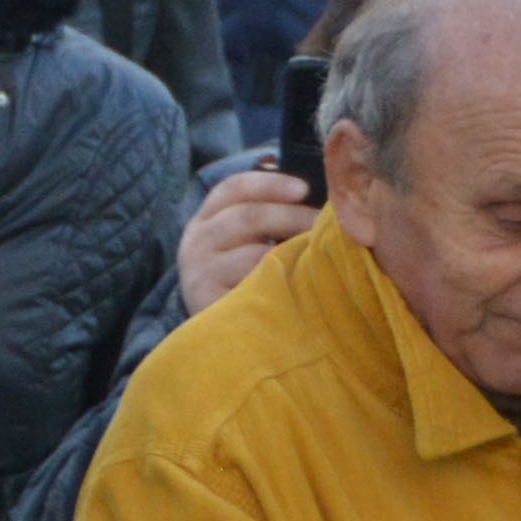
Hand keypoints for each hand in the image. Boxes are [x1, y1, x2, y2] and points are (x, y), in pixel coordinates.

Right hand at [181, 164, 321, 316]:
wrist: (216, 337)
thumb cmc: (242, 279)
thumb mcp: (245, 243)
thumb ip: (268, 216)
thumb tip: (316, 191)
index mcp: (207, 219)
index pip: (233, 188)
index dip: (270, 184)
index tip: (304, 189)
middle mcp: (196, 242)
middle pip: (247, 217)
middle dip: (291, 217)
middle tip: (324, 226)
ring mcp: (199, 273)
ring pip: (254, 256)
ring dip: (291, 254)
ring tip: (320, 258)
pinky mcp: (207, 303)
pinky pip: (253, 290)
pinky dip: (280, 286)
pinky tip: (301, 287)